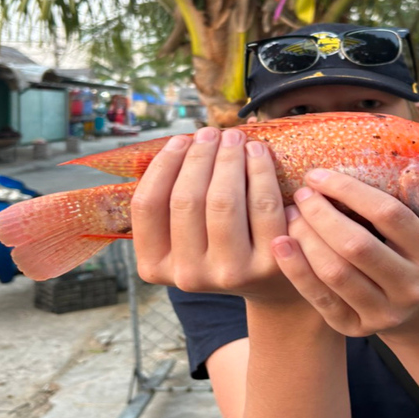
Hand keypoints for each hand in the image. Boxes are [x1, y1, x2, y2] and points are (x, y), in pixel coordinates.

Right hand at [131, 127, 297, 303]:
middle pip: (187, 199)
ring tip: (234, 137)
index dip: (164, 164)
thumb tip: (180, 143)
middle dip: (199, 156)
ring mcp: (230, 273)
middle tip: (211, 132)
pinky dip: (260, 171)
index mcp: (155, 266)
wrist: (270, 285)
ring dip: (228, 159)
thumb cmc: (222, 247)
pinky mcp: (269, 264)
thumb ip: (173, 201)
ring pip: (223, 200)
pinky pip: (263, 205)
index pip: (148, 205)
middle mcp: (189, 276)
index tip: (180, 139)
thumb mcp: (186, 236)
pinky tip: (258, 153)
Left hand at [271, 169, 418, 336]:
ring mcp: (385, 313)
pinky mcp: (356, 328)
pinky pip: (320, 297)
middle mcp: (411, 287)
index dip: (348, 190)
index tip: (317, 175)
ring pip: (335, 272)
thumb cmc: (406, 263)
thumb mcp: (413, 240)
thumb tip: (331, 174)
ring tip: (291, 216)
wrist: (418, 317)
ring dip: (306, 238)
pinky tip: (280, 244)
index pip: (388, 214)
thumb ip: (384, 215)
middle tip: (301, 195)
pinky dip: (296, 268)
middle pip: (357, 245)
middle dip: (321, 214)